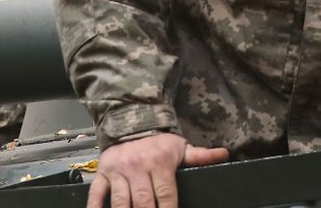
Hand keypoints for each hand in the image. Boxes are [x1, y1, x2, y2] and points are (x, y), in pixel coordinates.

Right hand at [86, 133, 228, 207]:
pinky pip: (96, 193)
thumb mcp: (181, 147)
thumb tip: (224, 154)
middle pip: (143, 202)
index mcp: (160, 163)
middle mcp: (138, 168)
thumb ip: (201, 156)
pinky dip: (95, 207)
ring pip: (120, 202)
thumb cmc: (159, 142)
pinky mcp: (103, 173)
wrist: (131, 120)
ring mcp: (118, 172)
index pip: (166, 196)